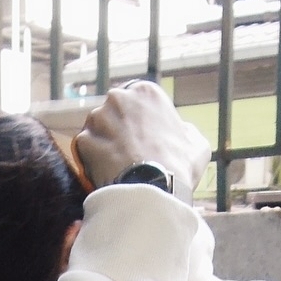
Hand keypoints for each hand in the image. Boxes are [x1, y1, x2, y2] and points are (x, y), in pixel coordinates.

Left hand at [73, 82, 211, 196]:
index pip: (136, 101)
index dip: (140, 121)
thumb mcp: (197, 144)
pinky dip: (92, 159)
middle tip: (128, 151)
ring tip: (116, 164)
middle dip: (118, 127)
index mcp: (146, 92)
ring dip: (103, 143)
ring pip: (97, 129)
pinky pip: (86, 149)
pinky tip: (105, 172)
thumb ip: (186, 131)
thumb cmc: (178, 165)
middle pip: (113, 111)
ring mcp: (98, 118)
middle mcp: (118, 98)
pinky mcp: (83, 140)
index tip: (143, 137)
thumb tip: (183, 131)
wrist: (152, 189)